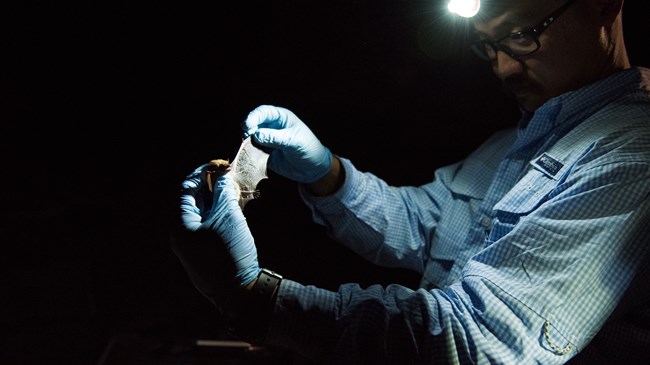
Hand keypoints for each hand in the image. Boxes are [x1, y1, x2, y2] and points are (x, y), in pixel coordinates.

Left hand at [170, 163, 260, 306]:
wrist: (239, 294)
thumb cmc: (230, 254)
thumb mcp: (228, 217)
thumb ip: (223, 193)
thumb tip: (222, 177)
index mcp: (180, 225)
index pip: (186, 189)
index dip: (202, 173)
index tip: (220, 165)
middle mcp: (180, 236)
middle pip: (193, 202)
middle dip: (212, 187)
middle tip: (229, 178)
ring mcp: (190, 248)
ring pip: (202, 216)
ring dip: (217, 202)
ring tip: (236, 194)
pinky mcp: (202, 257)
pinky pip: (207, 229)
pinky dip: (219, 217)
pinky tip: (235, 213)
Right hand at [242, 105, 332, 183]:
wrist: (312, 169)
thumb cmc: (308, 149)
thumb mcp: (294, 142)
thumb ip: (275, 138)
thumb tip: (256, 135)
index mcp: (281, 118)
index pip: (264, 112)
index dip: (254, 117)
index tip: (247, 125)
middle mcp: (271, 127)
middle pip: (253, 123)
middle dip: (247, 129)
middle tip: (245, 137)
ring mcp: (266, 140)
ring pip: (250, 137)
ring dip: (246, 142)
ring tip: (247, 148)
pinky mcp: (263, 152)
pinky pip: (252, 151)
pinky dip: (248, 153)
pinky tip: (247, 156)